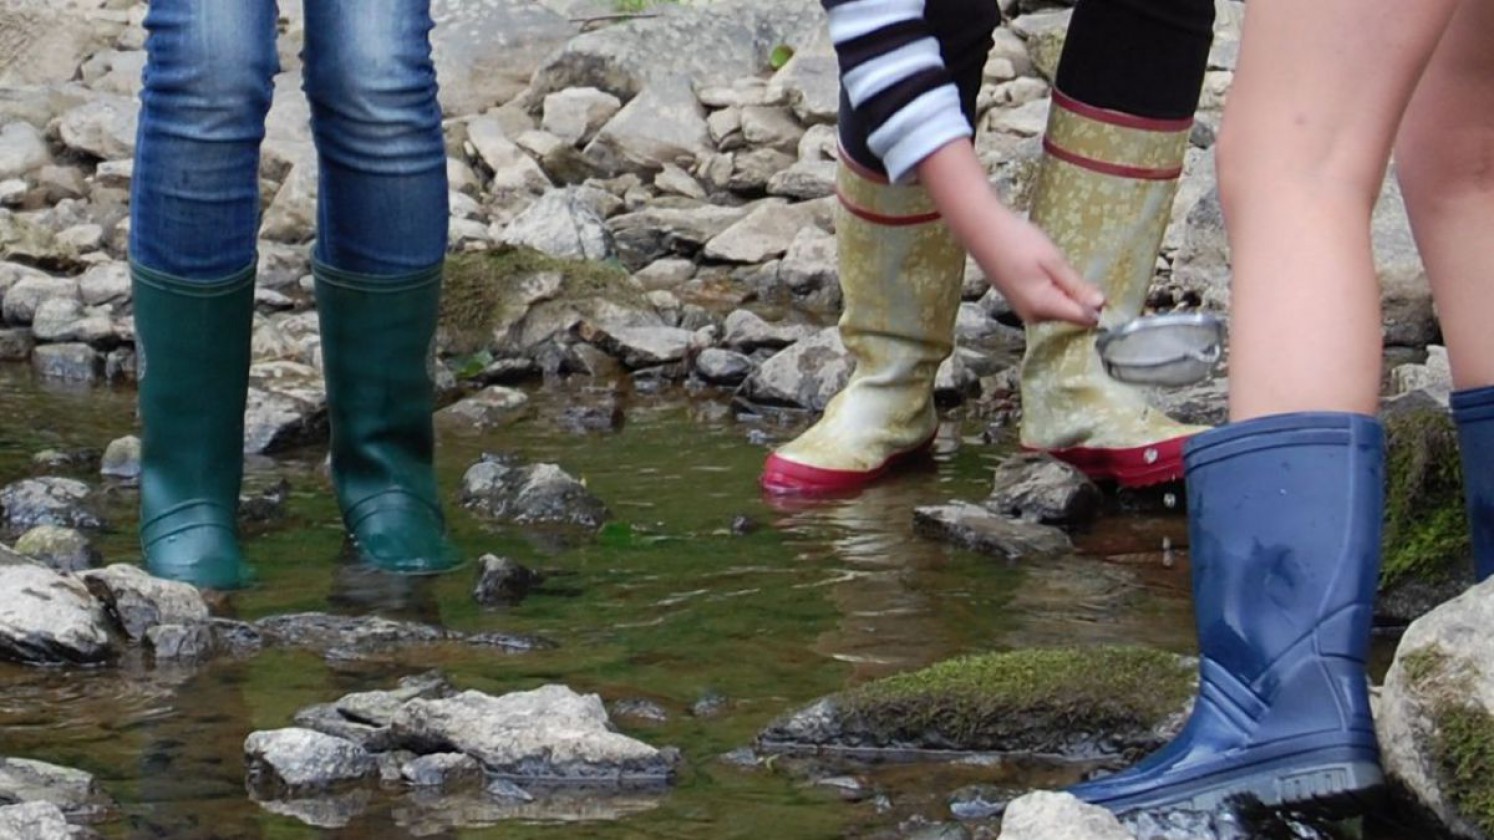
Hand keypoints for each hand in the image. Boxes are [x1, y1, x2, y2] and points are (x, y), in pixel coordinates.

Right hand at [914, 139, 1103, 327]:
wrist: (982, 232)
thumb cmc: (1017, 241)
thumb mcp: (1053, 260)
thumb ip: (1076, 286)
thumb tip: (1101, 305)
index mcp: (1043, 306)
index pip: (1083, 318)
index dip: (1097, 304)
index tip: (1097, 282)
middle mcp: (1034, 316)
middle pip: (1072, 315)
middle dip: (1080, 295)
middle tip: (1067, 267)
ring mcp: (1025, 311)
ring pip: (1060, 309)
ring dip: (1066, 291)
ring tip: (1053, 266)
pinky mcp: (1020, 304)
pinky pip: (1048, 304)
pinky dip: (1054, 290)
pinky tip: (1044, 270)